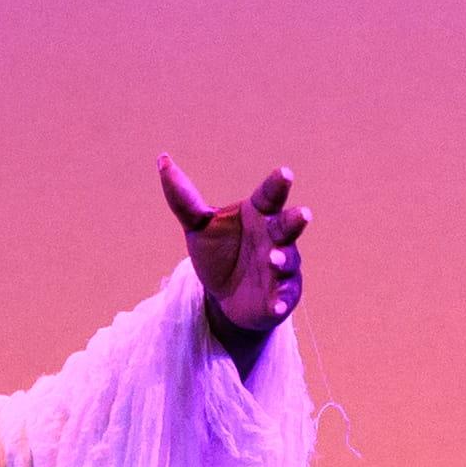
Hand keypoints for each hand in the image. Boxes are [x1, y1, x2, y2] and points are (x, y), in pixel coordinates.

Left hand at [157, 156, 306, 344]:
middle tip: (303, 214)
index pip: (269, 195)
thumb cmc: (219, 252)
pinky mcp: (282, 295)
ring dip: (283, 259)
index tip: (285, 173)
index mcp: (259, 214)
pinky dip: (281, 301)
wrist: (224, 298)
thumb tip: (162, 159)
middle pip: (288, 225)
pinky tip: (276, 306)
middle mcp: (275, 237)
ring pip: (288, 260)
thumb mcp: (199, 227)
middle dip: (295, 220)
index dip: (277, 184)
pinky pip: (284, 297)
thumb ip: (184, 198)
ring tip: (273, 259)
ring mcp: (283, 267)